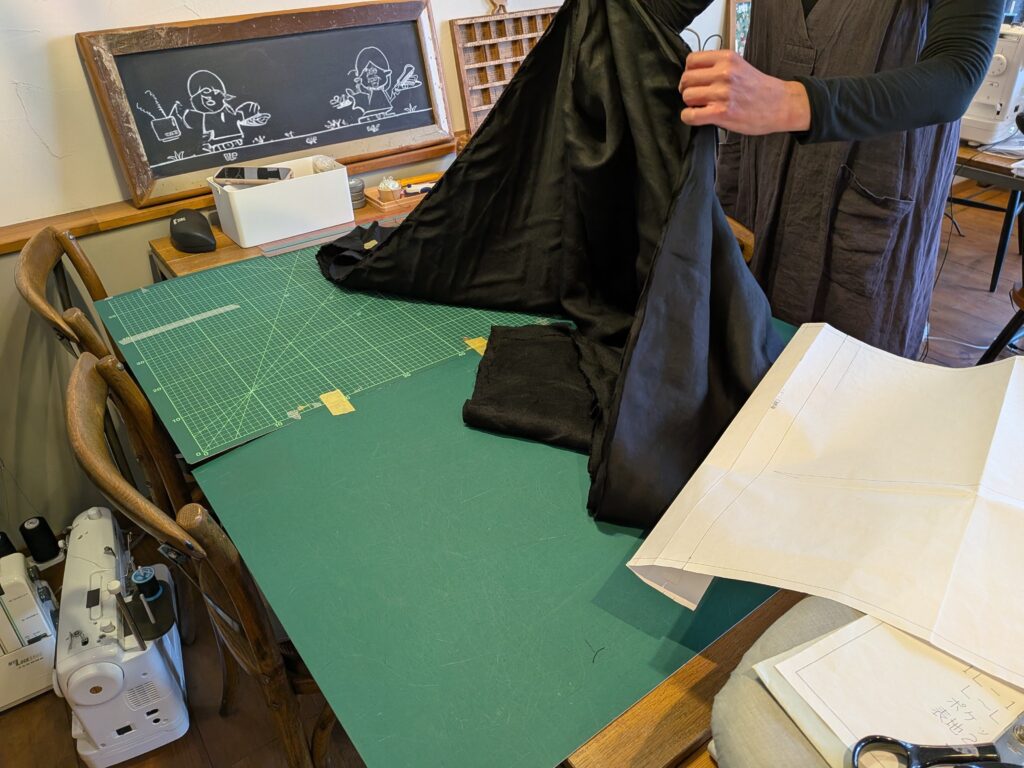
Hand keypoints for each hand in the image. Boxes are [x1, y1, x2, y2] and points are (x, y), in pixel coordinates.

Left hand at [678, 50, 810, 134]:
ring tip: (701, 106)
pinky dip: (689, 117)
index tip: (695, 80)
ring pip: (687, 96)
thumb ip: (718, 67)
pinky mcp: (721, 112)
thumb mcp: (739, 66)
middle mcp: (723, 73)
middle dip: (687, 89)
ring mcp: (722, 93)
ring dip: (690, 104)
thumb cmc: (760, 88)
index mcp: (727, 59)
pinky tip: (697, 117)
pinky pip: (690, 115)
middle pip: (686, 79)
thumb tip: (693, 75)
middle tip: (696, 96)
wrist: (781, 104)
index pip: (691, 60)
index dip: (689, 72)